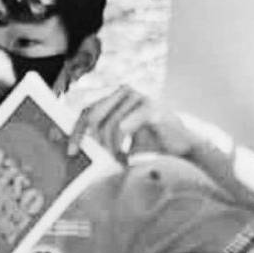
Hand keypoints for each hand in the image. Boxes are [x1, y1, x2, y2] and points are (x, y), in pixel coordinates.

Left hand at [74, 84, 194, 162]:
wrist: (181, 146)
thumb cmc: (149, 143)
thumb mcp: (120, 140)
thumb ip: (101, 138)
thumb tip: (75, 149)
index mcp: (115, 97)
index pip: (87, 110)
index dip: (76, 131)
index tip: (72, 152)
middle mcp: (124, 91)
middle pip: (94, 116)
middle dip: (96, 142)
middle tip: (103, 160)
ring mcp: (138, 96)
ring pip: (109, 125)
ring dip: (113, 148)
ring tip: (121, 161)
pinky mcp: (150, 106)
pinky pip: (124, 126)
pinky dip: (123, 144)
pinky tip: (128, 156)